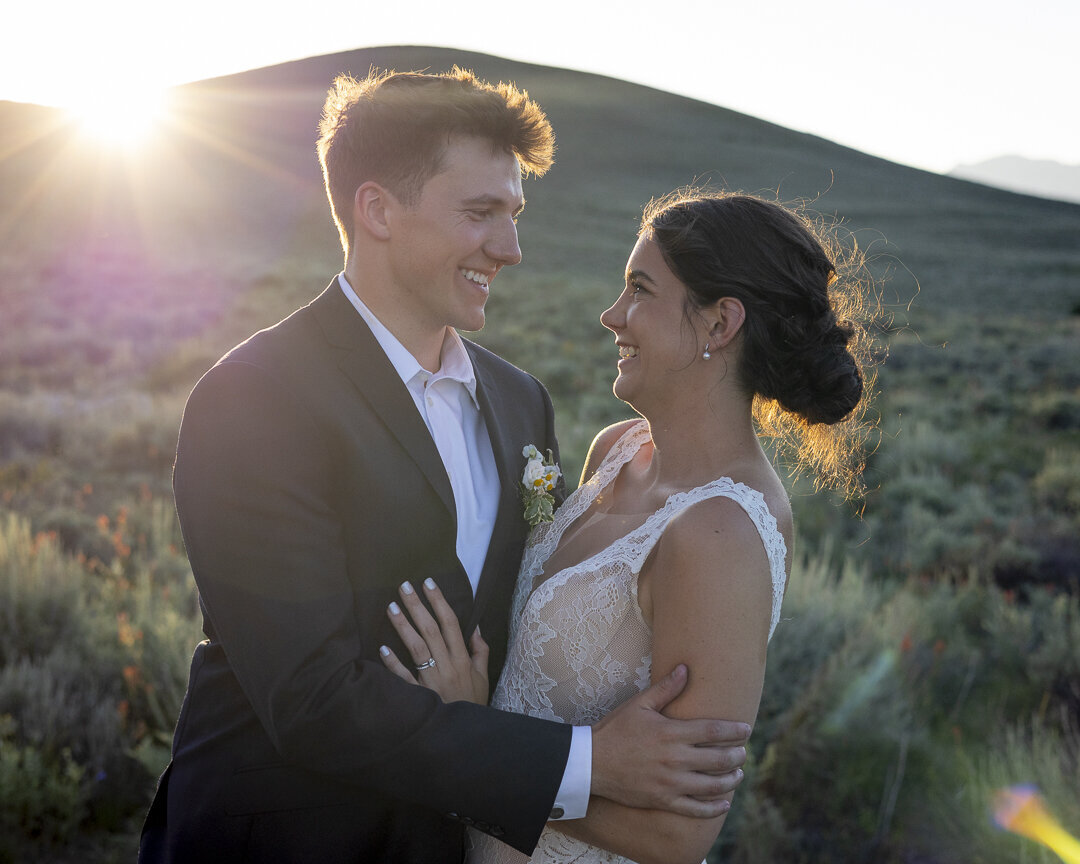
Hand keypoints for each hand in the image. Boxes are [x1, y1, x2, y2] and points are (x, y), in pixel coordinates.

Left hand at [379, 578, 489, 704]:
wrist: (464, 735)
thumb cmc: (472, 704)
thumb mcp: (482, 677)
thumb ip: (480, 651)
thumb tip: (476, 628)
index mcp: (463, 660)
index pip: (450, 624)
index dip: (439, 602)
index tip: (428, 583)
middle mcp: (447, 666)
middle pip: (431, 630)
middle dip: (417, 606)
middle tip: (404, 586)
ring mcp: (431, 680)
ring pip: (417, 648)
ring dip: (403, 626)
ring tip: (391, 606)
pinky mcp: (419, 695)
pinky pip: (404, 677)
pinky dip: (393, 663)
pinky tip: (382, 647)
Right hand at [591, 664, 749, 817]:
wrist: (590, 763)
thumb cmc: (614, 730)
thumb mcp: (639, 705)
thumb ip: (665, 689)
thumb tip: (685, 669)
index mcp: (671, 733)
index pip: (713, 732)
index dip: (734, 731)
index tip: (747, 730)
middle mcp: (675, 759)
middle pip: (718, 759)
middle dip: (737, 756)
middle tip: (744, 753)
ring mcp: (670, 782)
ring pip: (712, 785)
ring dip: (730, 780)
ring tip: (738, 774)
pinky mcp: (663, 800)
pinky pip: (695, 809)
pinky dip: (713, 808)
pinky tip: (723, 803)